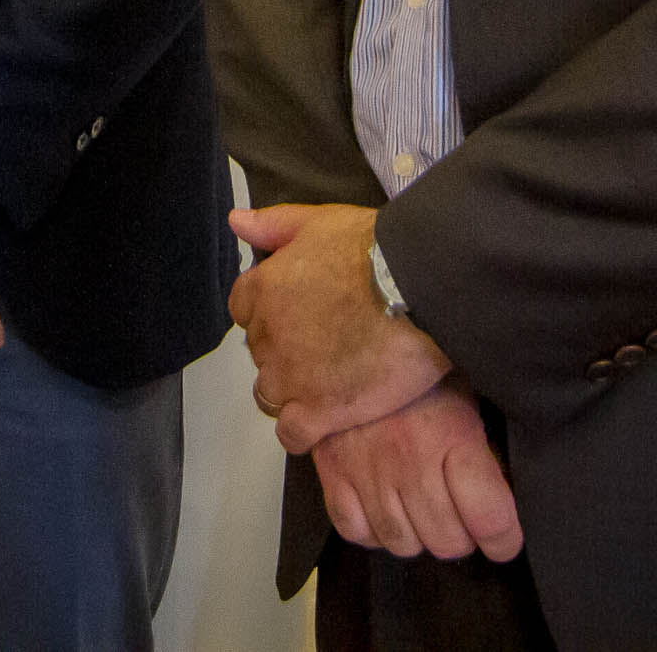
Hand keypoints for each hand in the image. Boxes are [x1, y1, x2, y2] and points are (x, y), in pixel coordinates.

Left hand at [228, 202, 449, 450]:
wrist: (421, 289)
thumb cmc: (374, 250)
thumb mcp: (320, 221)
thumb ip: (274, 224)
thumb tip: (235, 223)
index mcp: (264, 289)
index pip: (243, 309)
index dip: (270, 312)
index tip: (299, 314)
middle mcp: (268, 335)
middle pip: (260, 351)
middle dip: (283, 349)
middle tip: (323, 347)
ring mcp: (291, 376)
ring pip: (269, 394)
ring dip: (289, 390)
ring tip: (325, 384)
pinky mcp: (319, 411)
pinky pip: (291, 434)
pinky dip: (301, 431)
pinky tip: (324, 420)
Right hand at [308, 380, 522, 561]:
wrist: (347, 329)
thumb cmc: (419, 366)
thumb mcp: (466, 394)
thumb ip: (483, 445)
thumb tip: (502, 491)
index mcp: (452, 434)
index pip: (489, 517)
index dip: (504, 539)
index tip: (504, 540)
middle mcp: (409, 459)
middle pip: (446, 540)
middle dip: (462, 538)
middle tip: (462, 521)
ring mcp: (366, 469)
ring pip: (400, 542)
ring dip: (418, 537)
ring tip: (422, 513)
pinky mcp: (331, 471)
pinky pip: (354, 530)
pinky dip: (371, 531)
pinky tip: (384, 510)